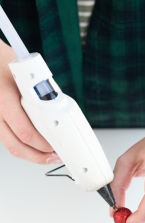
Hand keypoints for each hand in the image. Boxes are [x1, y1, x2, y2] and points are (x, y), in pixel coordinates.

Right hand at [0, 40, 59, 163]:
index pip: (25, 131)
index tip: (56, 145)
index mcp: (4, 100)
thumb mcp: (27, 74)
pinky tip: (38, 148)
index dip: (42, 144)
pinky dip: (25, 148)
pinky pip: (9, 141)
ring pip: (12, 147)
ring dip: (33, 156)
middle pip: (17, 146)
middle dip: (39, 156)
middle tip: (55, 156)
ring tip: (50, 156)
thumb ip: (44, 92)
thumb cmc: (5, 65)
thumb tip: (61, 108)